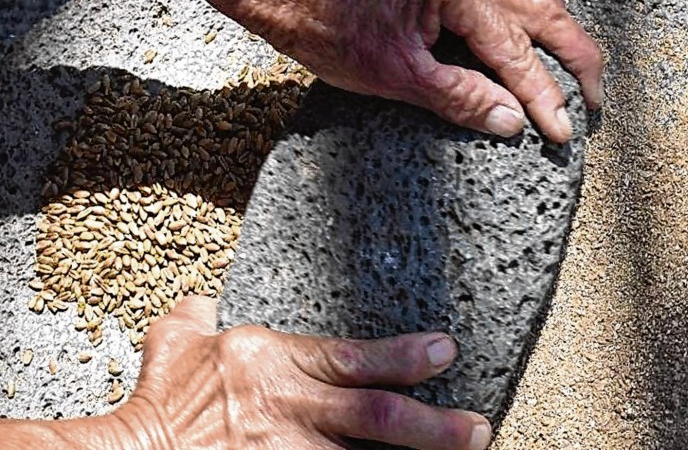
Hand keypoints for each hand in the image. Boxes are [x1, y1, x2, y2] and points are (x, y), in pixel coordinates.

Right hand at [111, 297, 490, 448]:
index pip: (356, 358)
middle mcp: (294, 410)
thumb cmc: (162, 400)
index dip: (406, 355)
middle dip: (434, 425)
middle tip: (478, 428)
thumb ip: (200, 318)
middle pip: (378, 416)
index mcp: (278, 365)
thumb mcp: (178, 342)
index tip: (446, 350)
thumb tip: (203, 305)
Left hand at [213, 0, 602, 141]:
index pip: (516, 50)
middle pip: (544, 6)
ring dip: (557, 14)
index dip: (543, 95)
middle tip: (593, 97)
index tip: (564, 130)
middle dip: (575, 56)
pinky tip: (527, 17)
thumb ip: (459, 97)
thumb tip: (512, 121)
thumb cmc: (324, 25)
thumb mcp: (392, 75)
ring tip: (566, 56)